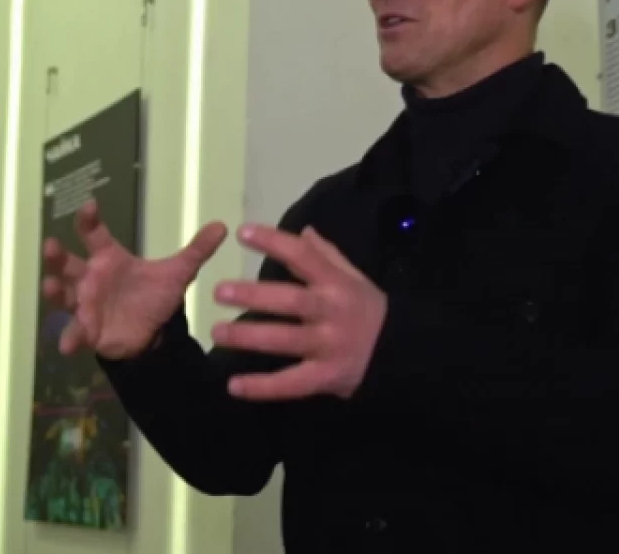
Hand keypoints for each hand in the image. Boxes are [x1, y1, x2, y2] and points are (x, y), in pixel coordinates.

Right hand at [42, 199, 226, 359]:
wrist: (153, 332)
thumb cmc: (154, 296)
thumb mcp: (177, 273)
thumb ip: (197, 250)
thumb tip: (223, 226)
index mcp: (109, 257)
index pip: (94, 233)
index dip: (89, 219)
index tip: (89, 207)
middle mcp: (91, 277)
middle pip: (67, 263)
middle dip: (57, 255)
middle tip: (50, 244)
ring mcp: (85, 304)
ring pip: (62, 295)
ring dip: (53, 291)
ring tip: (49, 285)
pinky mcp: (87, 330)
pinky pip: (74, 333)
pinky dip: (69, 338)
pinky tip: (66, 345)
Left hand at [211, 225, 386, 400]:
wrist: (402, 355)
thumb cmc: (370, 311)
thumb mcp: (355, 278)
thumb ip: (327, 256)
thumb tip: (303, 231)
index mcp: (336, 283)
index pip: (303, 256)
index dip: (273, 242)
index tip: (242, 233)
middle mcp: (331, 312)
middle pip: (289, 301)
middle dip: (253, 296)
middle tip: (219, 291)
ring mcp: (328, 346)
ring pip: (284, 340)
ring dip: (248, 336)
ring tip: (217, 332)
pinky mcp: (325, 377)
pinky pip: (291, 384)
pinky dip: (262, 387)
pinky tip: (234, 386)